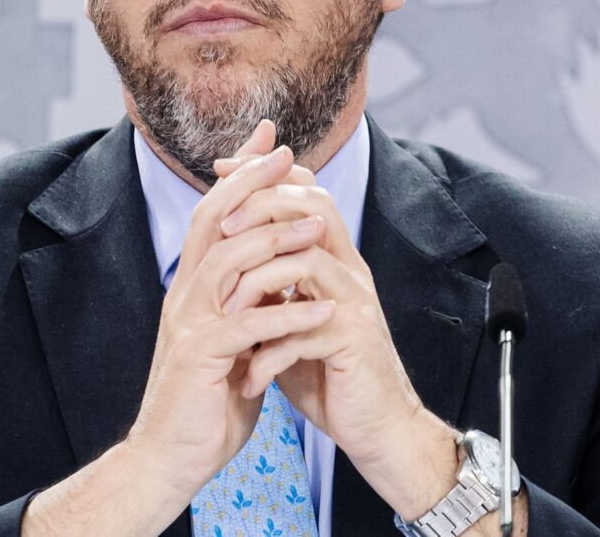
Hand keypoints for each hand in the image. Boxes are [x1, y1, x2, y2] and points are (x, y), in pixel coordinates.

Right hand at [117, 121, 336, 505]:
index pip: (213, 215)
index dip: (240, 175)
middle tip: (288, 155)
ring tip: (317, 227)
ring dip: (274, 240)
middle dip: (251, 183)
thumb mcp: (234, 341)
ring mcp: (190, 324)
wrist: (168, 458)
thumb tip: (281, 275)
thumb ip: (251, 303)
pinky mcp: (202, 358)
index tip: (272, 142)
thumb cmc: (205, 402)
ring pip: (229, 263)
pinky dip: (288, 313)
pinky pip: (248, 325)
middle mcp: (186, 295)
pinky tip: (322, 307)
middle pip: (214, 221)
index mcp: (193, 287)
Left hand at [209, 155, 461, 520]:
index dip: (265, 175)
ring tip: (227, 312)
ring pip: (305, 261)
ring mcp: (355, 304)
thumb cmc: (331, 375)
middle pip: (312, 208)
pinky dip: (268, 352)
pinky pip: (303, 329)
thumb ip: (271, 289)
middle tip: (223, 230)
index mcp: (336, 260)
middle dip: (262, 208)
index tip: (221, 170)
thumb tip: (226, 259)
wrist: (378, 429)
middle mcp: (351, 272)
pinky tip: (249, 376)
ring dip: (257, 281)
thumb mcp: (294, 322)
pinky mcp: (353, 342)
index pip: (307, 192)